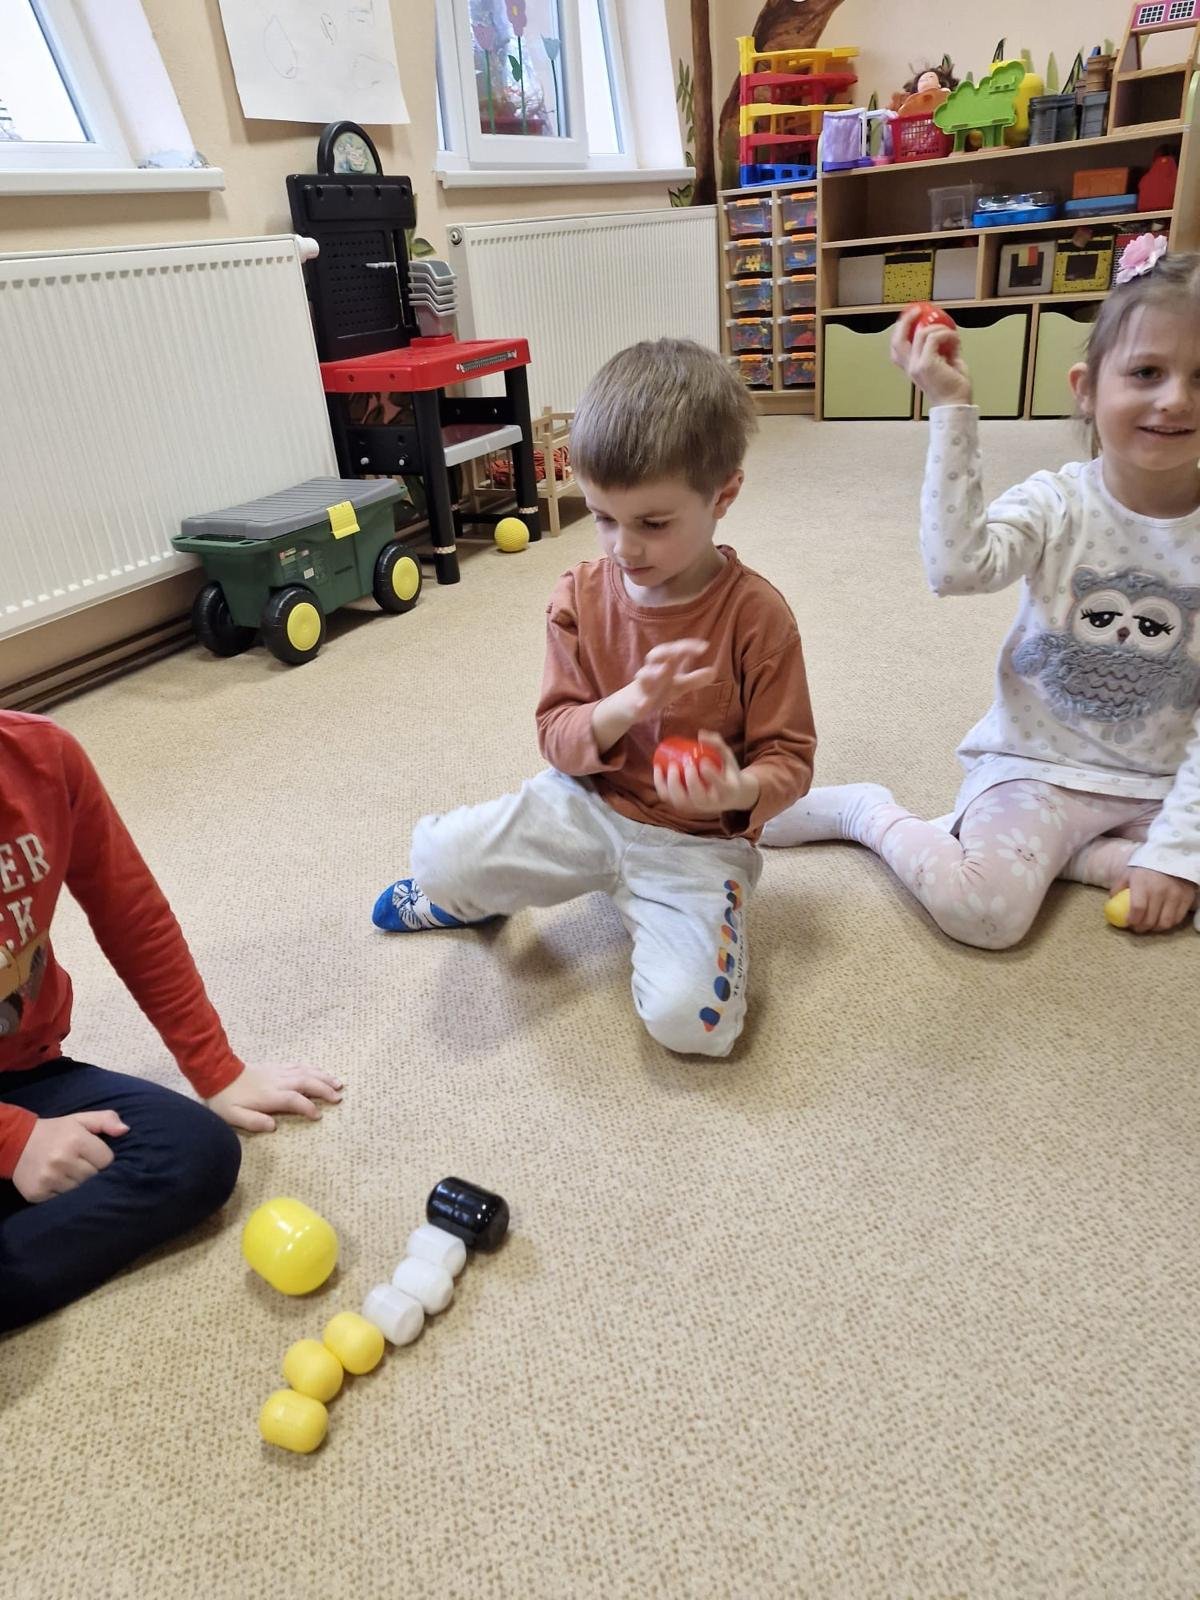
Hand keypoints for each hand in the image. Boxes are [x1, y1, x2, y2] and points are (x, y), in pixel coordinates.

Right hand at [12, 1110, 127, 1202]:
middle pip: (94, 1178)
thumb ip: (106, 1120)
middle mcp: (61, 1160)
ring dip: (78, 1185)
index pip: (107, 1161)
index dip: (102, 1159)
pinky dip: (62, 1194)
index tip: (92, 1155)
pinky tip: (57, 1182)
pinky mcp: (37, 1193)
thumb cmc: (56, 1132)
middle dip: (91, 1172)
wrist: (16, 1142)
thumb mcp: (81, 1120)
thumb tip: (126, 1130)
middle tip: (79, 1164)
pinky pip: (62, 1201)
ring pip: (80, 1192)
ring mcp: (48, 1178)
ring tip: (69, 1173)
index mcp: (76, 1140)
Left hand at [207, 1063, 342, 1132]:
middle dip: (324, 1089)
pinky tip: (320, 1073)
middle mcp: (278, 1082)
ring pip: (306, 1072)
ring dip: (323, 1077)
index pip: (295, 1100)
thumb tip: (273, 1127)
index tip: (318, 1116)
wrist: (218, 1074)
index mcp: (270, 1095)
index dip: (308, 1107)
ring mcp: (278, 1072)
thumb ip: (254, 1122)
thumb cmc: (226, 1100)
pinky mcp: (276, 1067)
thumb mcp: (234, 1116)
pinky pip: (299, 1065)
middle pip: (306, 1082)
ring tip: (338, 1083)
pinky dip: (313, 1069)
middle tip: (339, 1097)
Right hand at [624, 639, 714, 720]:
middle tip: (681, 650)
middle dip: (668, 650)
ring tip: (663, 671)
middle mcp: (653, 671)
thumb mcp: (678, 686)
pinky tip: (643, 707)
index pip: (676, 650)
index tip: (704, 646)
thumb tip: (714, 671)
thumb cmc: (656, 691)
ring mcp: (643, 685)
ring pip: (644, 674)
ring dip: (652, 672)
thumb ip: (694, 679)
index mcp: (664, 665)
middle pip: (656, 654)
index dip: (688, 646)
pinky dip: (640, 702)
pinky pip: (637, 700)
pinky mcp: (636, 701)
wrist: (629, 705)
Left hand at [652, 730, 758, 817]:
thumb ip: (717, 743)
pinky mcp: (683, 805)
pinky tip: (658, 769)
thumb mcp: (727, 756)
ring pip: (680, 800)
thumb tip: (699, 734)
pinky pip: (668, 798)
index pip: (720, 786)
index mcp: (727, 791)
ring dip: (672, 783)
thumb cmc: (726, 771)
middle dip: (690, 780)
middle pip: (698, 796)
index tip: (703, 762)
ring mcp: (695, 806)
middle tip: (688, 762)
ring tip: (671, 765)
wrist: (728, 794)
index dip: (711, 776)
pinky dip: (660, 784)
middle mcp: (711, 803)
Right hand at [890, 306, 971, 406]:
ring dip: (940, 329)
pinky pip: (934, 338)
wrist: (956, 404)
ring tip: (953, 335)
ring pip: (922, 334)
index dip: (900, 330)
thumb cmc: (954, 388)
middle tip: (919, 310)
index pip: (897, 348)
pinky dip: (947, 334)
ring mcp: (917, 366)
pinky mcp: (926, 364)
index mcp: (912, 368)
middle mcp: (910, 367)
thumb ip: (945, 350)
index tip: (912, 317)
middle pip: (898, 340)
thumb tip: (949, 336)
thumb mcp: (948, 364)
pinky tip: (956, 340)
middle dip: (906, 321)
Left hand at [1116, 866, 1196, 933]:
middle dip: (1141, 928)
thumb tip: (1111, 904)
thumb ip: (1118, 888)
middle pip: (1150, 919)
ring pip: (1165, 923)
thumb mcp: (1128, 873)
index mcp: (1142, 883)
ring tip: (1150, 925)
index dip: (1132, 920)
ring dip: (1155, 928)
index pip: (1138, 908)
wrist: (1172, 856)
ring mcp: (1175, 895)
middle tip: (1137, 927)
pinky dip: (1168, 923)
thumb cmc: (1146, 866)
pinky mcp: (1186, 898)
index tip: (1128, 923)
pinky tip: (1162, 920)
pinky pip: (1177, 919)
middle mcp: (1159, 890)